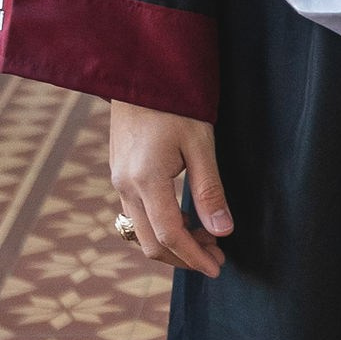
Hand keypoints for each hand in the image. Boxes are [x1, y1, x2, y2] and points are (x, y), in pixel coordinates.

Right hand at [109, 103, 232, 276]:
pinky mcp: (119, 174)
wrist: (139, 71)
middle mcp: (125, 185)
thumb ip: (209, 190)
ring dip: (173, 243)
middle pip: (151, 242)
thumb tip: (222, 231)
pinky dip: (161, 226)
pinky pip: (137, 214)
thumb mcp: (200, 144)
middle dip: (184, 258)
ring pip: (141, 231)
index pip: (170, 235)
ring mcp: (118, 180)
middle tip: (216, 259)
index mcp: (145, 179)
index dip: (194, 257)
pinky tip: (186, 220)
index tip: (218, 268)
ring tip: (207, 239)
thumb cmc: (175, 103)